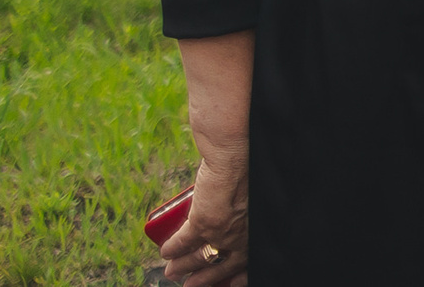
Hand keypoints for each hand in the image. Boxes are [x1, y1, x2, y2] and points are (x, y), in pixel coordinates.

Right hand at [157, 145, 249, 286]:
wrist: (237, 151)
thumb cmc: (249, 166)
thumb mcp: (253, 196)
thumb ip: (245, 210)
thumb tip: (233, 214)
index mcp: (258, 229)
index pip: (249, 260)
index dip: (238, 275)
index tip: (231, 282)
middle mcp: (245, 235)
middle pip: (223, 265)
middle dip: (205, 277)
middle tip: (191, 285)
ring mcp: (224, 232)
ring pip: (200, 257)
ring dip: (183, 266)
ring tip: (171, 272)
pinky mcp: (203, 224)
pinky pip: (183, 243)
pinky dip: (172, 249)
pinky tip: (165, 252)